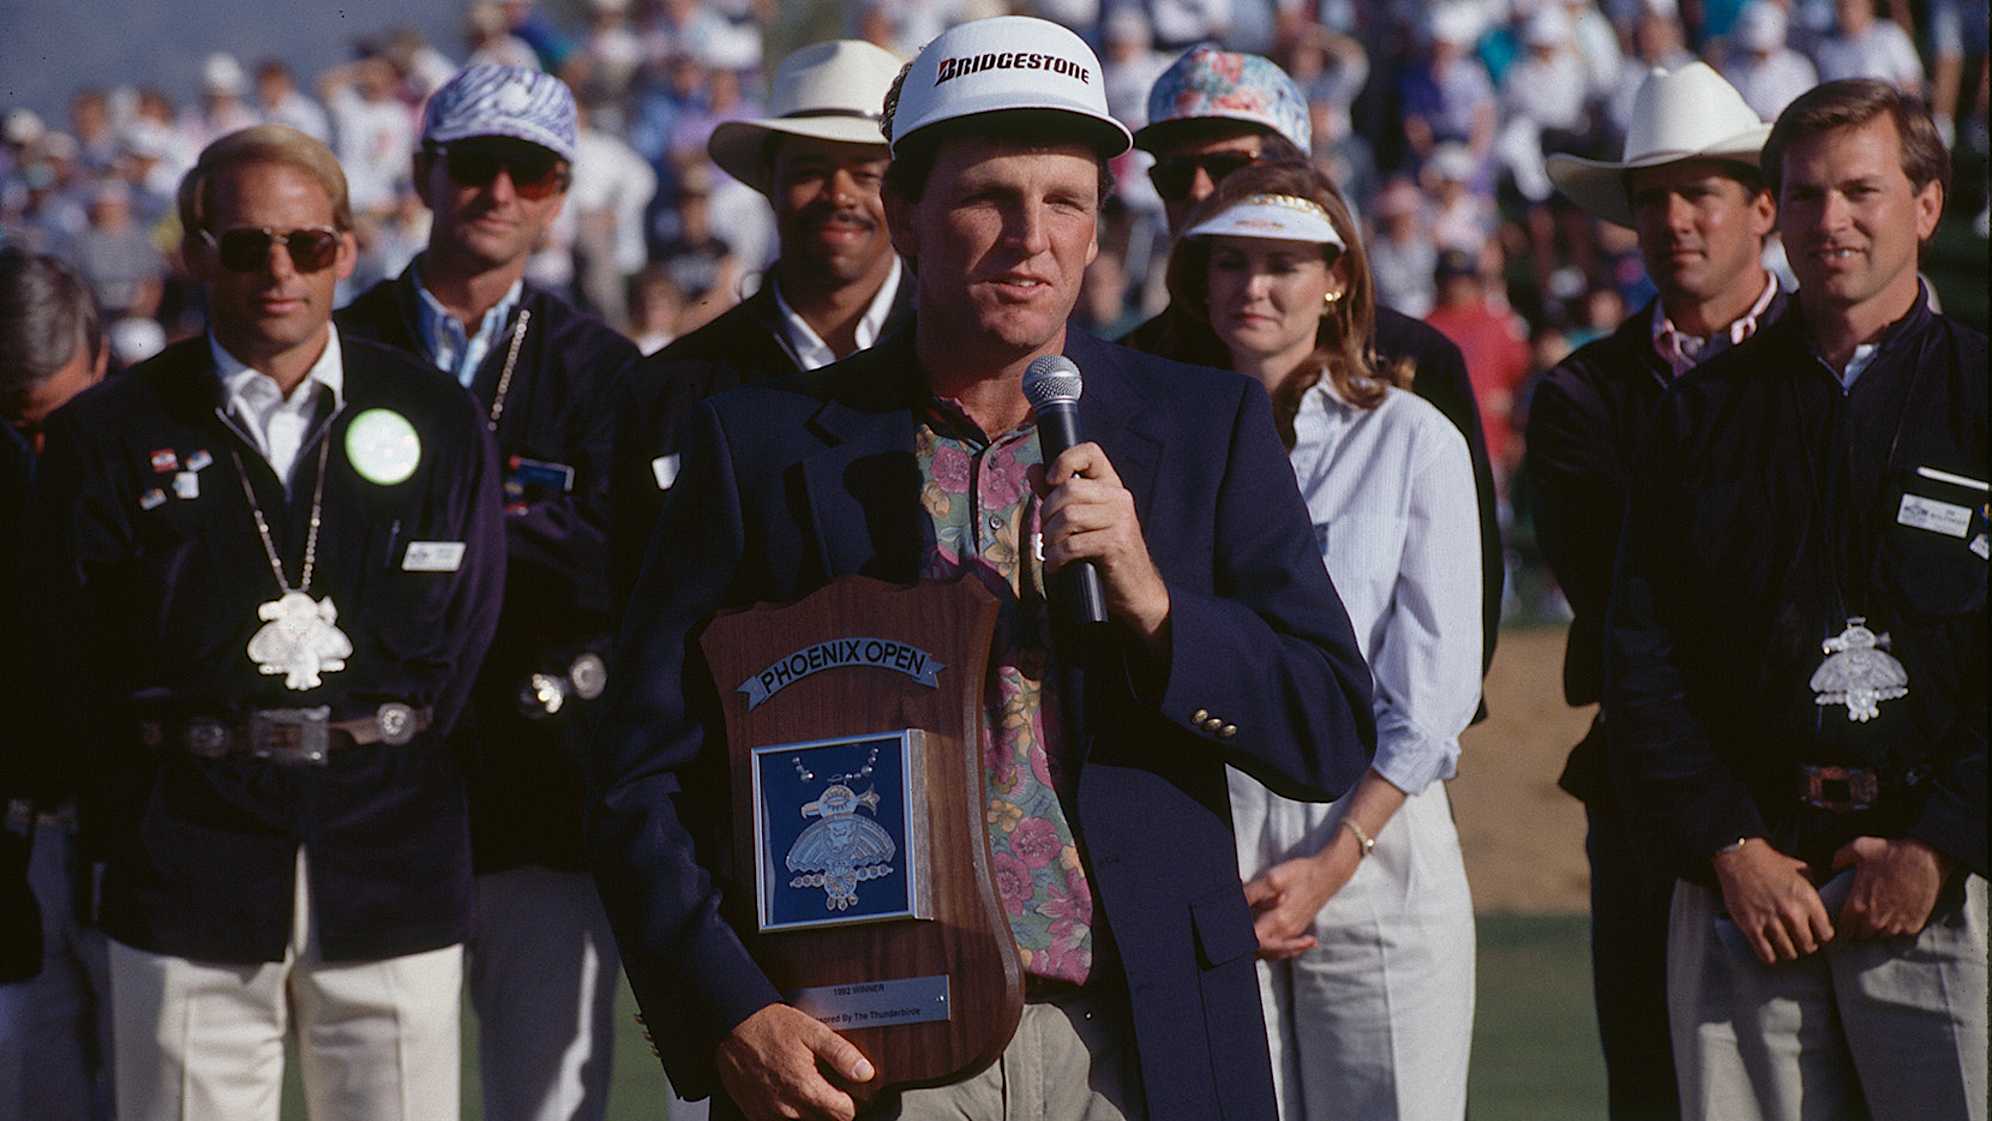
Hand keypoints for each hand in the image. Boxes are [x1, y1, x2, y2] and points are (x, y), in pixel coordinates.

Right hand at [713, 1004, 874, 1120]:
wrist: (733, 1026)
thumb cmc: (771, 1026)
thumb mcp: (812, 1031)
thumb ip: (841, 1053)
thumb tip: (865, 1073)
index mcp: (807, 1089)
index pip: (845, 1114)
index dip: (851, 1102)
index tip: (849, 1090)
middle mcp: (788, 1109)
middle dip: (831, 1107)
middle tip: (827, 1084)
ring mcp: (769, 1115)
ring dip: (810, 1111)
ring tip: (806, 1086)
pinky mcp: (754, 1114)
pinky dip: (788, 1113)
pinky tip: (787, 1092)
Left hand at [1033, 443, 1169, 648]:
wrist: (1135, 589)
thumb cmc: (1104, 553)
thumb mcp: (1081, 519)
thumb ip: (1056, 493)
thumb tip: (1033, 469)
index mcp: (1111, 486)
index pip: (1090, 453)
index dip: (1065, 460)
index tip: (1051, 482)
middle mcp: (1120, 497)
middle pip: (1068, 490)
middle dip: (1047, 514)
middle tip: (1048, 534)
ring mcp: (1120, 520)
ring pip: (1067, 517)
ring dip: (1051, 538)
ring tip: (1053, 551)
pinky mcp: (1116, 544)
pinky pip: (1072, 544)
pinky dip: (1056, 558)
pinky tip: (1057, 565)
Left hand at [1243, 830, 1360, 960]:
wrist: (1328, 874)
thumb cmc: (1301, 874)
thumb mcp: (1272, 879)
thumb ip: (1252, 894)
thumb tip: (1234, 904)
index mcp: (1278, 922)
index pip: (1252, 942)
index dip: (1238, 940)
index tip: (1226, 934)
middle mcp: (1286, 932)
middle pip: (1260, 951)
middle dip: (1245, 947)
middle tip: (1230, 940)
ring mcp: (1293, 932)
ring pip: (1272, 953)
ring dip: (1256, 950)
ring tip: (1243, 944)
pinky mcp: (1298, 928)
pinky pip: (1283, 949)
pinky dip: (1272, 950)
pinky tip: (1266, 944)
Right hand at [1711, 839, 1833, 964]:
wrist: (1740, 857)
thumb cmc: (1771, 863)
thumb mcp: (1803, 870)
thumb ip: (1816, 887)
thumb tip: (1827, 899)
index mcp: (1808, 899)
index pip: (1826, 934)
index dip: (1823, 938)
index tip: (1817, 937)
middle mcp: (1792, 913)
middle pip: (1808, 947)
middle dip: (1806, 947)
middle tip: (1800, 943)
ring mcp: (1770, 921)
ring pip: (1788, 952)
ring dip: (1788, 952)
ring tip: (1786, 948)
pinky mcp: (1751, 926)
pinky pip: (1766, 954)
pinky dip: (1769, 957)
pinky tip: (1770, 953)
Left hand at [1830, 836, 1950, 939]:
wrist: (1925, 858)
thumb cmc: (1891, 852)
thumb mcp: (1858, 848)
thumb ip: (1840, 858)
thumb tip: (1832, 867)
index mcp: (1857, 904)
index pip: (1844, 928)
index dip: (1844, 927)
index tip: (1846, 923)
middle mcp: (1874, 919)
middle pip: (1862, 935)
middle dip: (1861, 929)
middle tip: (1863, 920)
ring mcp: (1895, 925)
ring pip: (1882, 936)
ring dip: (1880, 929)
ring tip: (1881, 918)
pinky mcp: (1913, 926)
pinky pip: (1901, 934)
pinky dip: (1899, 927)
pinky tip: (1898, 916)